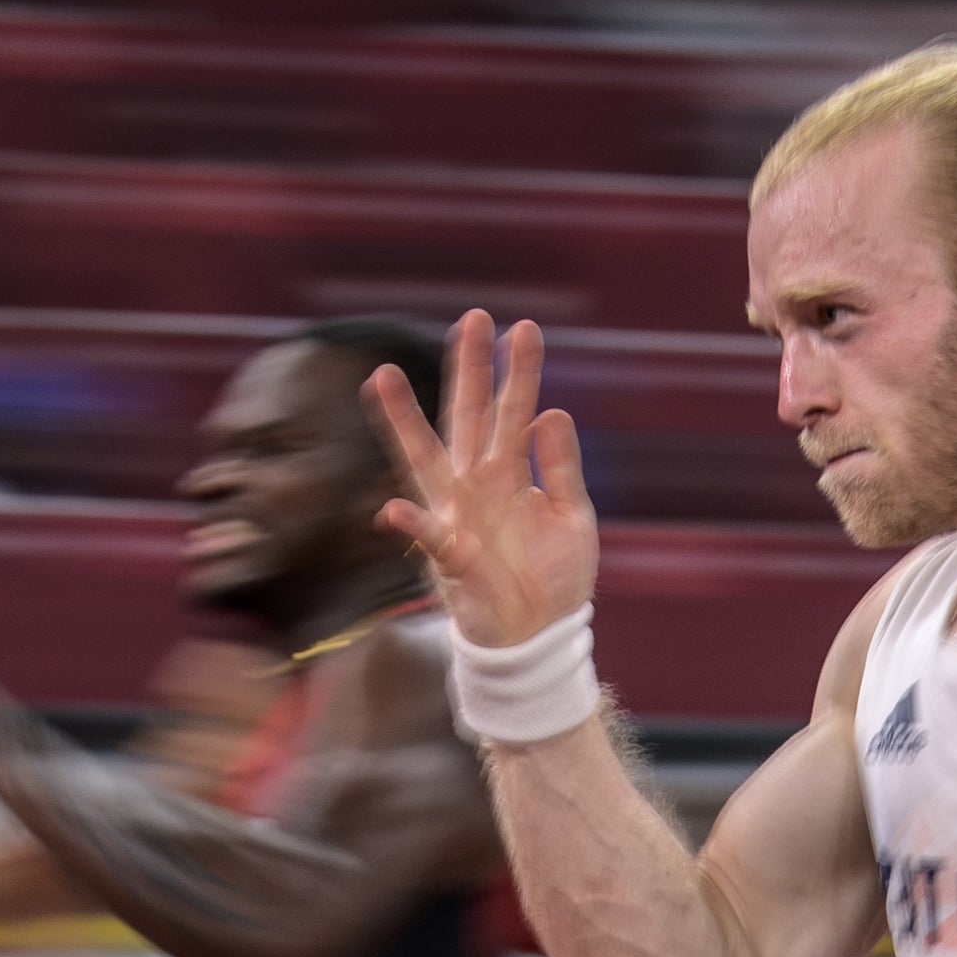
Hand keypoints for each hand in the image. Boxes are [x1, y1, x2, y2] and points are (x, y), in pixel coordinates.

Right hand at [366, 310, 596, 648]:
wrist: (540, 639)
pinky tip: (394, 509)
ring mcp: (459, 517)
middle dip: (469, 369)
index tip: (520, 328)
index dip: (516, 372)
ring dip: (406, 420)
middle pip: (468, 416)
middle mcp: (477, 486)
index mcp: (508, 474)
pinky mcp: (452, 558)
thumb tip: (551, 411)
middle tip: (472, 318)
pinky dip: (411, 524)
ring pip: (428, 458)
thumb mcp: (572, 515)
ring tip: (385, 377)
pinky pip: (428, 538)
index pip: (511, 411)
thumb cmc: (552, 579)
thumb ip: (560, 466)